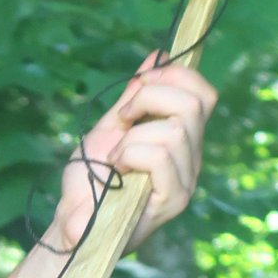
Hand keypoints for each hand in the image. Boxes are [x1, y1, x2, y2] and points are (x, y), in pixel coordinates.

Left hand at [46, 54, 216, 253]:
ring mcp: (186, 179)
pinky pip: (162, 155)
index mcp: (183, 137)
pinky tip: (117, 168)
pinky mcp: (174, 199)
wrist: (74, 222)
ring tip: (116, 155)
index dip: (174, 76)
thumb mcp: (112, 126)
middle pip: (196, 101)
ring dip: (134, 134)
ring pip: (176, 128)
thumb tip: (158, 54)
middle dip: (151, 97)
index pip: (204, 92)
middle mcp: (192, 157)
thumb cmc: (91, 180)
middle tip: (123, 119)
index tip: (137, 89)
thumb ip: (135, 95)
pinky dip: (132, 153)